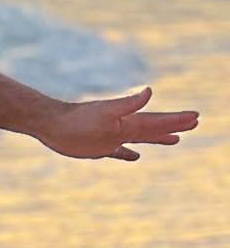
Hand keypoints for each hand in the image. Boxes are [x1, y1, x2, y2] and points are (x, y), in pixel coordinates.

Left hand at [36, 86, 198, 160]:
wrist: (52, 125)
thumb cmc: (77, 120)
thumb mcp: (105, 112)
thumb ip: (128, 104)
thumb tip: (149, 91)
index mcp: (128, 121)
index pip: (157, 121)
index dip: (176, 120)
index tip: (195, 117)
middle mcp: (123, 127)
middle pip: (153, 128)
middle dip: (173, 126)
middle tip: (194, 123)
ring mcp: (112, 137)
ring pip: (141, 139)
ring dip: (158, 138)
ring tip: (175, 140)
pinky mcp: (99, 147)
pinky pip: (119, 152)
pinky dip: (129, 154)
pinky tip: (136, 156)